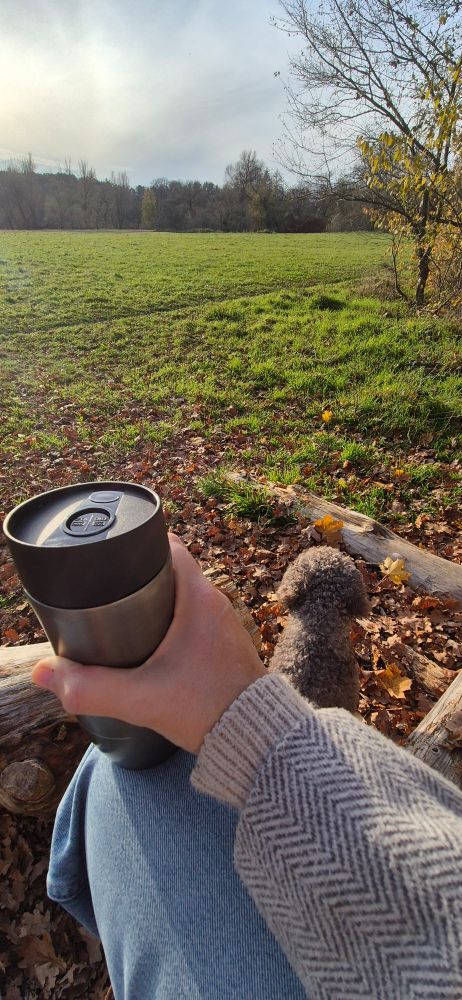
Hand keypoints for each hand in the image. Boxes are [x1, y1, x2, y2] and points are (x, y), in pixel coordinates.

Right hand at [32, 533, 265, 753]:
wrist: (258, 739)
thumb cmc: (208, 709)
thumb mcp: (141, 698)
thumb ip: (91, 688)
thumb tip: (45, 674)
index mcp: (200, 598)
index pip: (169, 547)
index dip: (138, 545)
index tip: (110, 557)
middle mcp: (216, 603)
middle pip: (171, 572)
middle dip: (137, 579)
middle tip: (103, 593)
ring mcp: (223, 625)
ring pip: (181, 598)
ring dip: (154, 603)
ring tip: (118, 618)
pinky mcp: (225, 647)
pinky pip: (192, 620)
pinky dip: (169, 624)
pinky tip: (148, 645)